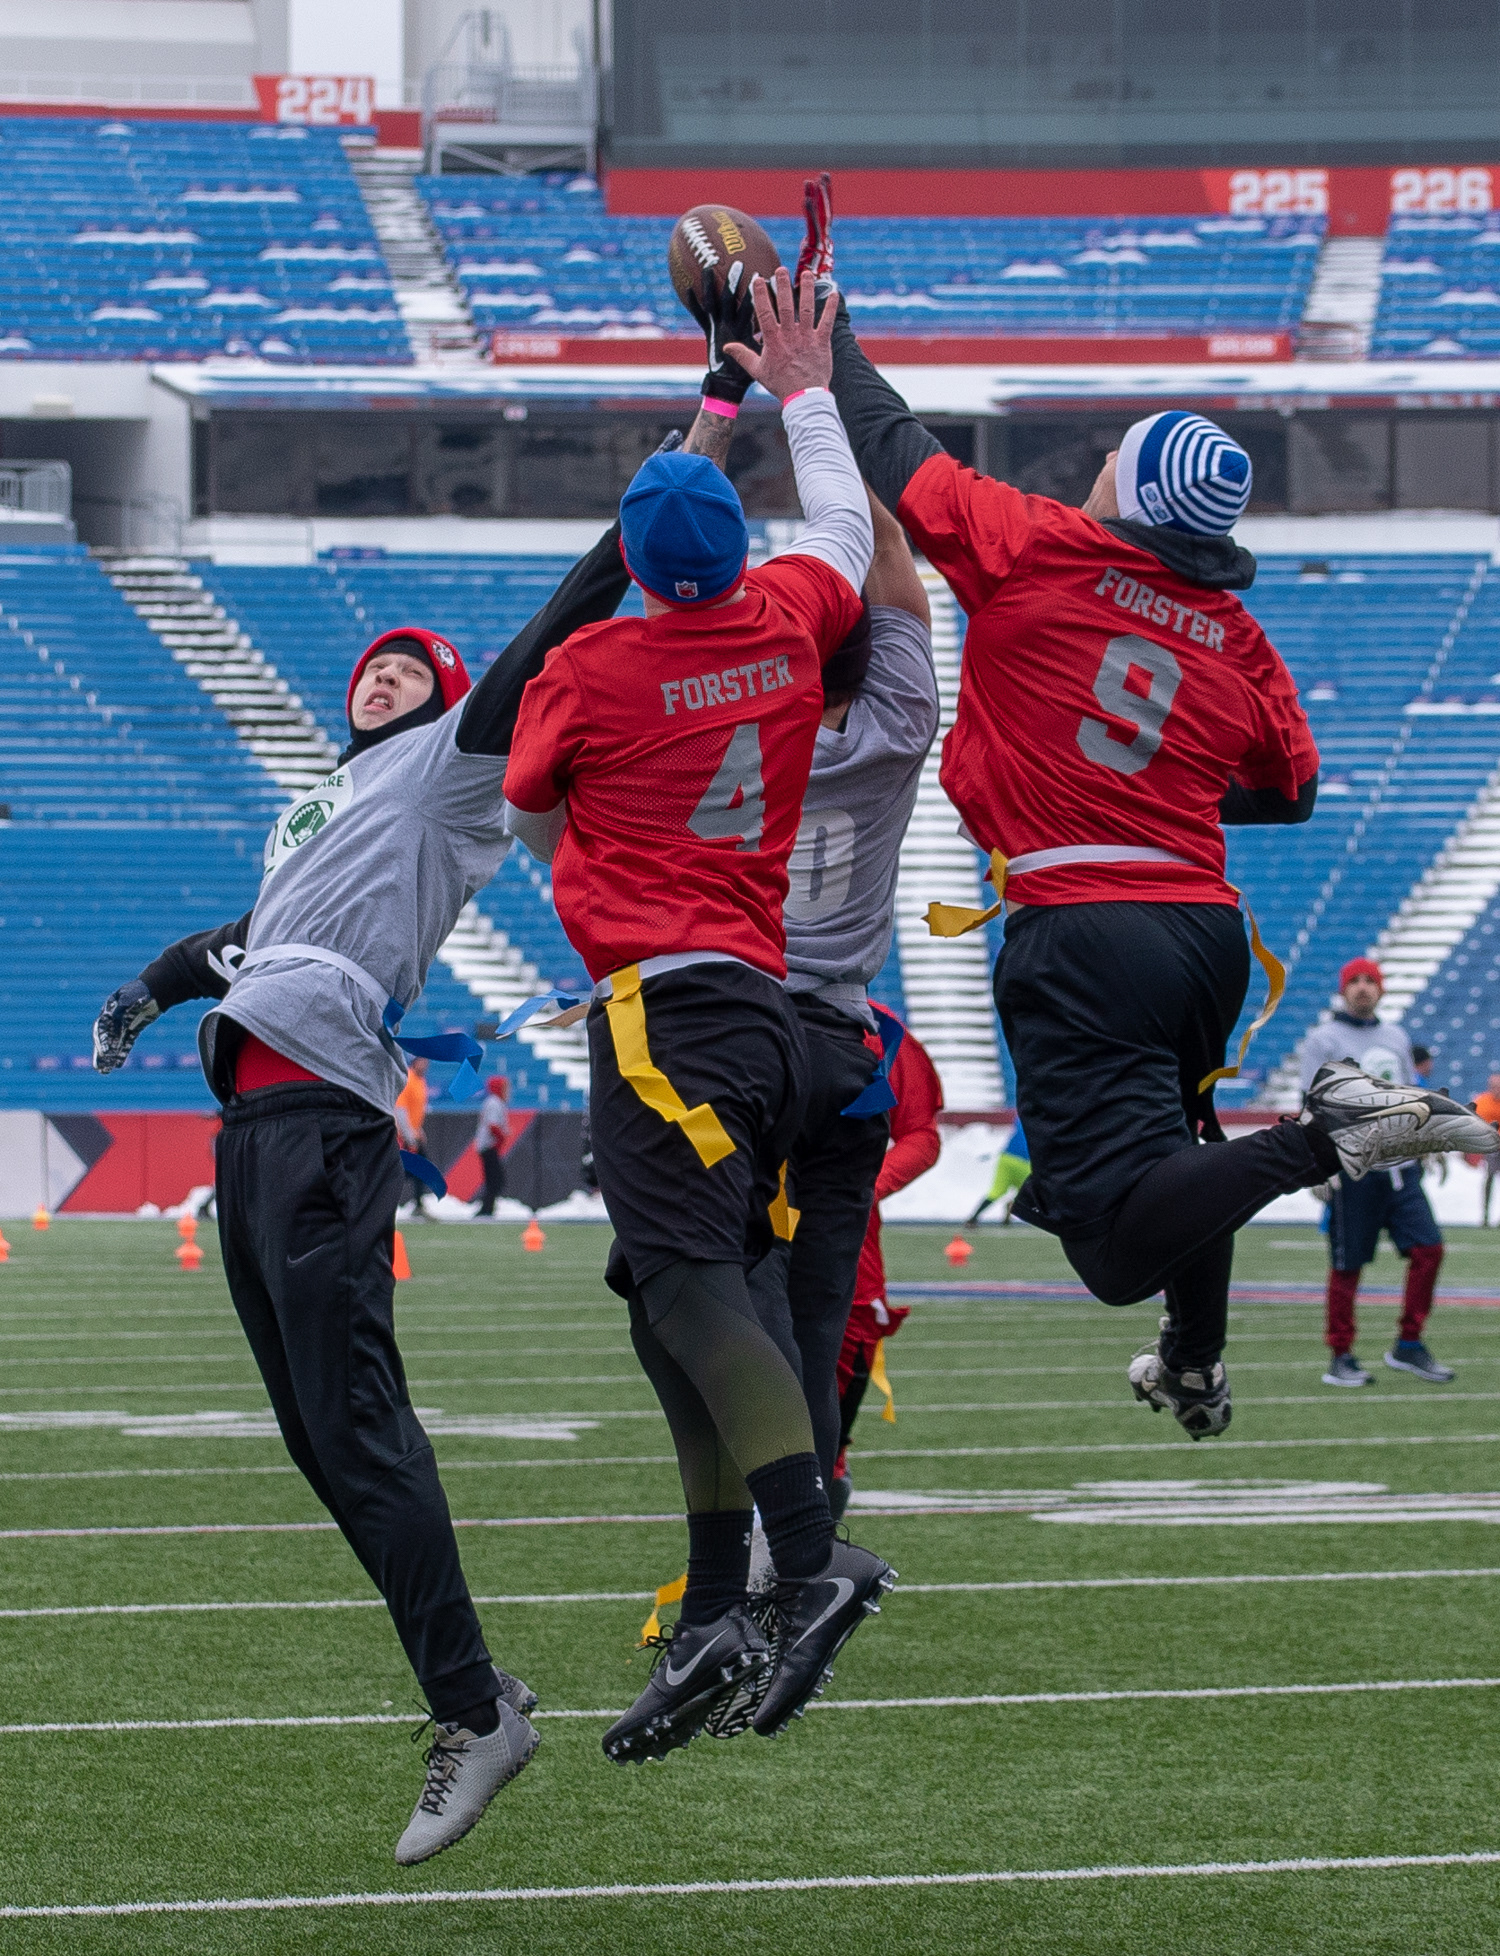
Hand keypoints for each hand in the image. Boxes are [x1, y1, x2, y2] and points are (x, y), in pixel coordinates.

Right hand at [93, 979, 159, 1073]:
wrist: (156, 988)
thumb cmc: (141, 991)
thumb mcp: (129, 998)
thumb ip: (119, 1008)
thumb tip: (109, 1018)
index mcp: (109, 1009)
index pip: (102, 1028)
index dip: (102, 1041)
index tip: (105, 1053)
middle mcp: (113, 1018)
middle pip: (105, 1038)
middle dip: (102, 1053)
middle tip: (99, 1067)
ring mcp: (122, 1024)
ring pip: (114, 1043)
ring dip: (109, 1056)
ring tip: (104, 1071)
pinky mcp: (131, 1029)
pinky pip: (125, 1042)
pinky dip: (122, 1053)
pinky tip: (118, 1064)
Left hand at [687, 265, 758, 406]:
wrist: (726, 386)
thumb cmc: (745, 375)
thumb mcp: (761, 360)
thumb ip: (767, 344)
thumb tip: (775, 333)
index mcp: (742, 332)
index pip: (747, 309)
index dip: (753, 293)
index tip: (759, 276)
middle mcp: (728, 327)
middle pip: (729, 300)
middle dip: (733, 281)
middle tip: (738, 263)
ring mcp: (715, 328)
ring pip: (710, 302)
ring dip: (709, 284)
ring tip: (708, 266)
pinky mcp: (706, 331)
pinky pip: (698, 314)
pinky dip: (693, 302)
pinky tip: (687, 287)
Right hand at [724, 267, 834, 404]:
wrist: (803, 397)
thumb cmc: (780, 384)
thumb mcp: (758, 371)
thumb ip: (743, 355)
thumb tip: (727, 347)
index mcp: (773, 341)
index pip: (765, 313)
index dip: (761, 295)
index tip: (758, 279)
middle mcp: (790, 336)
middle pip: (786, 306)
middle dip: (783, 286)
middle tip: (781, 269)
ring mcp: (807, 338)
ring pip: (807, 309)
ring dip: (807, 290)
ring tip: (806, 273)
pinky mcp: (822, 342)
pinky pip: (827, 322)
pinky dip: (831, 307)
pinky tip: (834, 292)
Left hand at [794, 172, 833, 282]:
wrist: (813, 299)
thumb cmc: (808, 288)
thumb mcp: (804, 270)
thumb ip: (804, 258)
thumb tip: (797, 256)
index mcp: (820, 243)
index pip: (822, 217)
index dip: (822, 202)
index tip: (818, 187)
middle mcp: (823, 241)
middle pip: (825, 212)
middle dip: (825, 193)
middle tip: (824, 175)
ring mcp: (821, 243)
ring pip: (820, 216)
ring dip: (817, 198)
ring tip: (814, 180)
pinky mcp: (816, 248)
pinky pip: (813, 227)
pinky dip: (810, 213)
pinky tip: (806, 200)